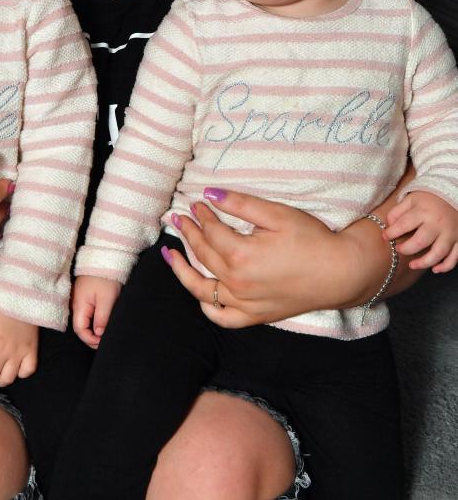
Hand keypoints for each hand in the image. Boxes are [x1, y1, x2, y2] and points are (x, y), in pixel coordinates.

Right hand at [72, 275, 121, 348]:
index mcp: (79, 305)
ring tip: (104, 334)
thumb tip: (98, 334)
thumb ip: (102, 318)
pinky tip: (101, 323)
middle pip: (80, 327)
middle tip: (104, 341)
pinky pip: (86, 314)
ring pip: (84, 321)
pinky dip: (93, 321)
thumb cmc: (106, 278)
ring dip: (93, 330)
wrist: (105, 258)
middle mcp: (76, 304)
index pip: (80, 329)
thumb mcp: (107, 299)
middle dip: (91, 337)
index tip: (102, 342)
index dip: (90, 339)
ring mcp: (79, 300)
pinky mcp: (84, 297)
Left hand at [163, 191, 371, 327]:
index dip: (201, 214)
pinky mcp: (256, 315)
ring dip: (183, 270)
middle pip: (204, 254)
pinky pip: (223, 318)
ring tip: (171, 254)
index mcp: (241, 255)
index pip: (211, 231)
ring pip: (202, 288)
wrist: (342, 272)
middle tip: (180, 218)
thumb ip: (240, 204)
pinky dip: (208, 307)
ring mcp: (245, 303)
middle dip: (189, 233)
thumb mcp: (276, 214)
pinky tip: (200, 293)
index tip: (197, 203)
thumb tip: (209, 194)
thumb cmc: (312, 239)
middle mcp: (238, 283)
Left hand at [386, 191, 457, 272]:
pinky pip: (454, 257)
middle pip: (420, 242)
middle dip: (406, 249)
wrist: (455, 195)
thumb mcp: (412, 199)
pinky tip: (435, 269)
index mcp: (423, 211)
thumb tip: (388, 225)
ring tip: (412, 265)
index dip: (391, 233)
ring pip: (438, 253)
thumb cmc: (430, 199)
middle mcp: (437, 223)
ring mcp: (450, 233)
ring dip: (424, 262)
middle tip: (399, 249)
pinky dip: (445, 266)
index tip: (385, 236)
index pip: (404, 225)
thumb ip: (399, 211)